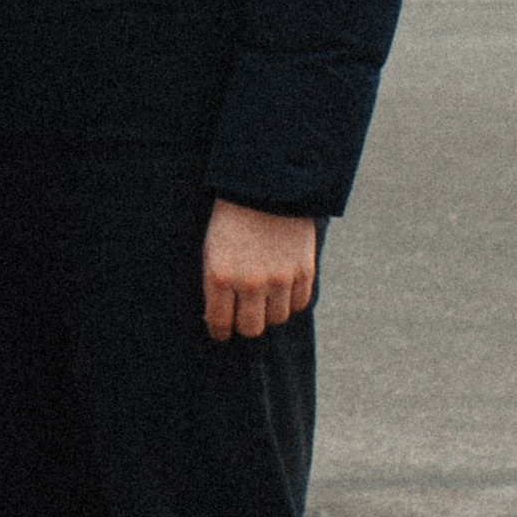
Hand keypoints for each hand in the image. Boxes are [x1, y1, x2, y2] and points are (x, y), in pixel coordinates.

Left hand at [202, 199, 318, 342]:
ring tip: (265, 296)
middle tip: (244, 315)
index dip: (220, 331)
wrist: (268, 185)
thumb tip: (220, 318)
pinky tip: (283, 288)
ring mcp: (280, 278)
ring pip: (276, 318)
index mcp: (220, 275)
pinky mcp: (304, 270)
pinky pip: (299, 303)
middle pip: (251, 328)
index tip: (221, 331)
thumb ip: (216, 285)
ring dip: (269, 311)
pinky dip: (291, 300)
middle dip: (245, 324)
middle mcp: (250, 282)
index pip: (220, 323)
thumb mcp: (213, 249)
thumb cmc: (233, 218)